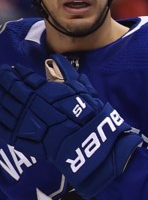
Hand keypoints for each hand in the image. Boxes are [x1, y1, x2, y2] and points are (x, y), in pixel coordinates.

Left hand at [0, 54, 140, 197]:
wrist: (86, 142)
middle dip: (3, 81)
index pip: (23, 77)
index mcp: (42, 90)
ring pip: (3, 105)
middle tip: (1, 76)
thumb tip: (54, 58)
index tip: (11, 68)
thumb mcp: (81, 88)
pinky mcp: (20, 137)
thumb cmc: (87, 114)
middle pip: (10, 89)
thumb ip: (66, 72)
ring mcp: (22, 120)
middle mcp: (28, 102)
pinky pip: (3, 125)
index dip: (15, 72)